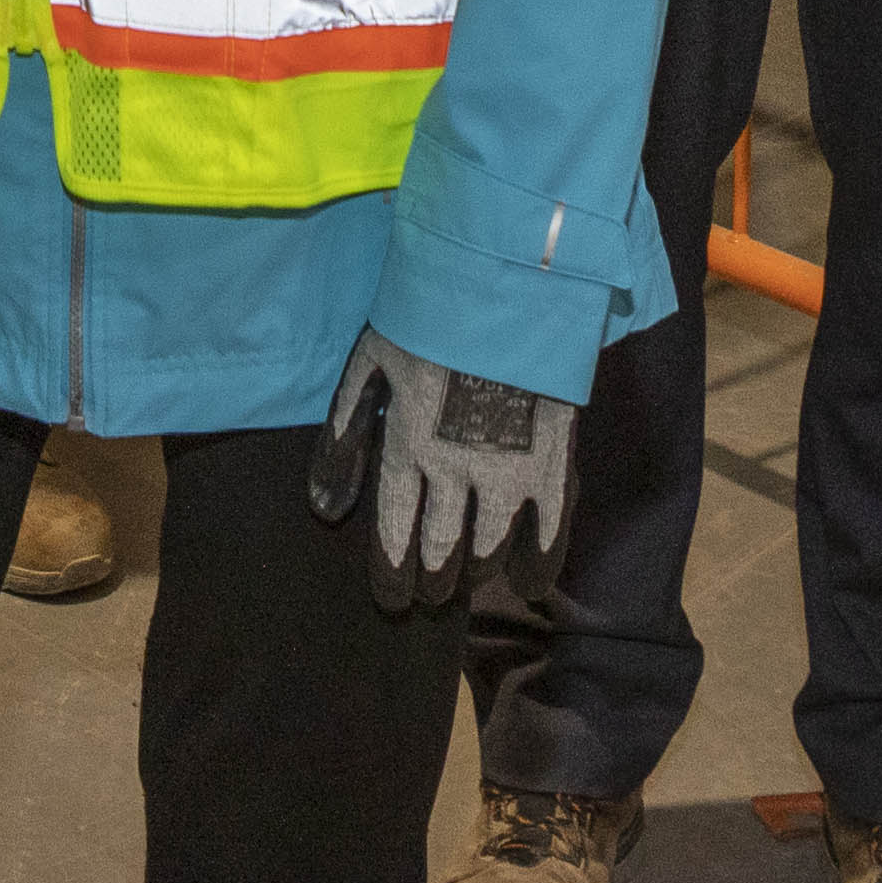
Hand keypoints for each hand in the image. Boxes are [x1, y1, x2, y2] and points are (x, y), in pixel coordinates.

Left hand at [310, 326, 575, 615]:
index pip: (395, 531)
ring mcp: (510, 471)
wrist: (507, 284)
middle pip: (443, 546)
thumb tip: (326, 508)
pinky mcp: (555, 460)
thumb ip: (346, 436)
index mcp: (407, 448)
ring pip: (490, 545)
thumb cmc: (427, 317)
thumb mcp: (369, 365)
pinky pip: (552, 528)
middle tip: (431, 591)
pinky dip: (540, 561)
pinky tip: (529, 584)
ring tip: (468, 579)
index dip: (392, 571)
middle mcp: (456, 472)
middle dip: (434, 575)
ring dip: (476, 569)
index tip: (392, 599)